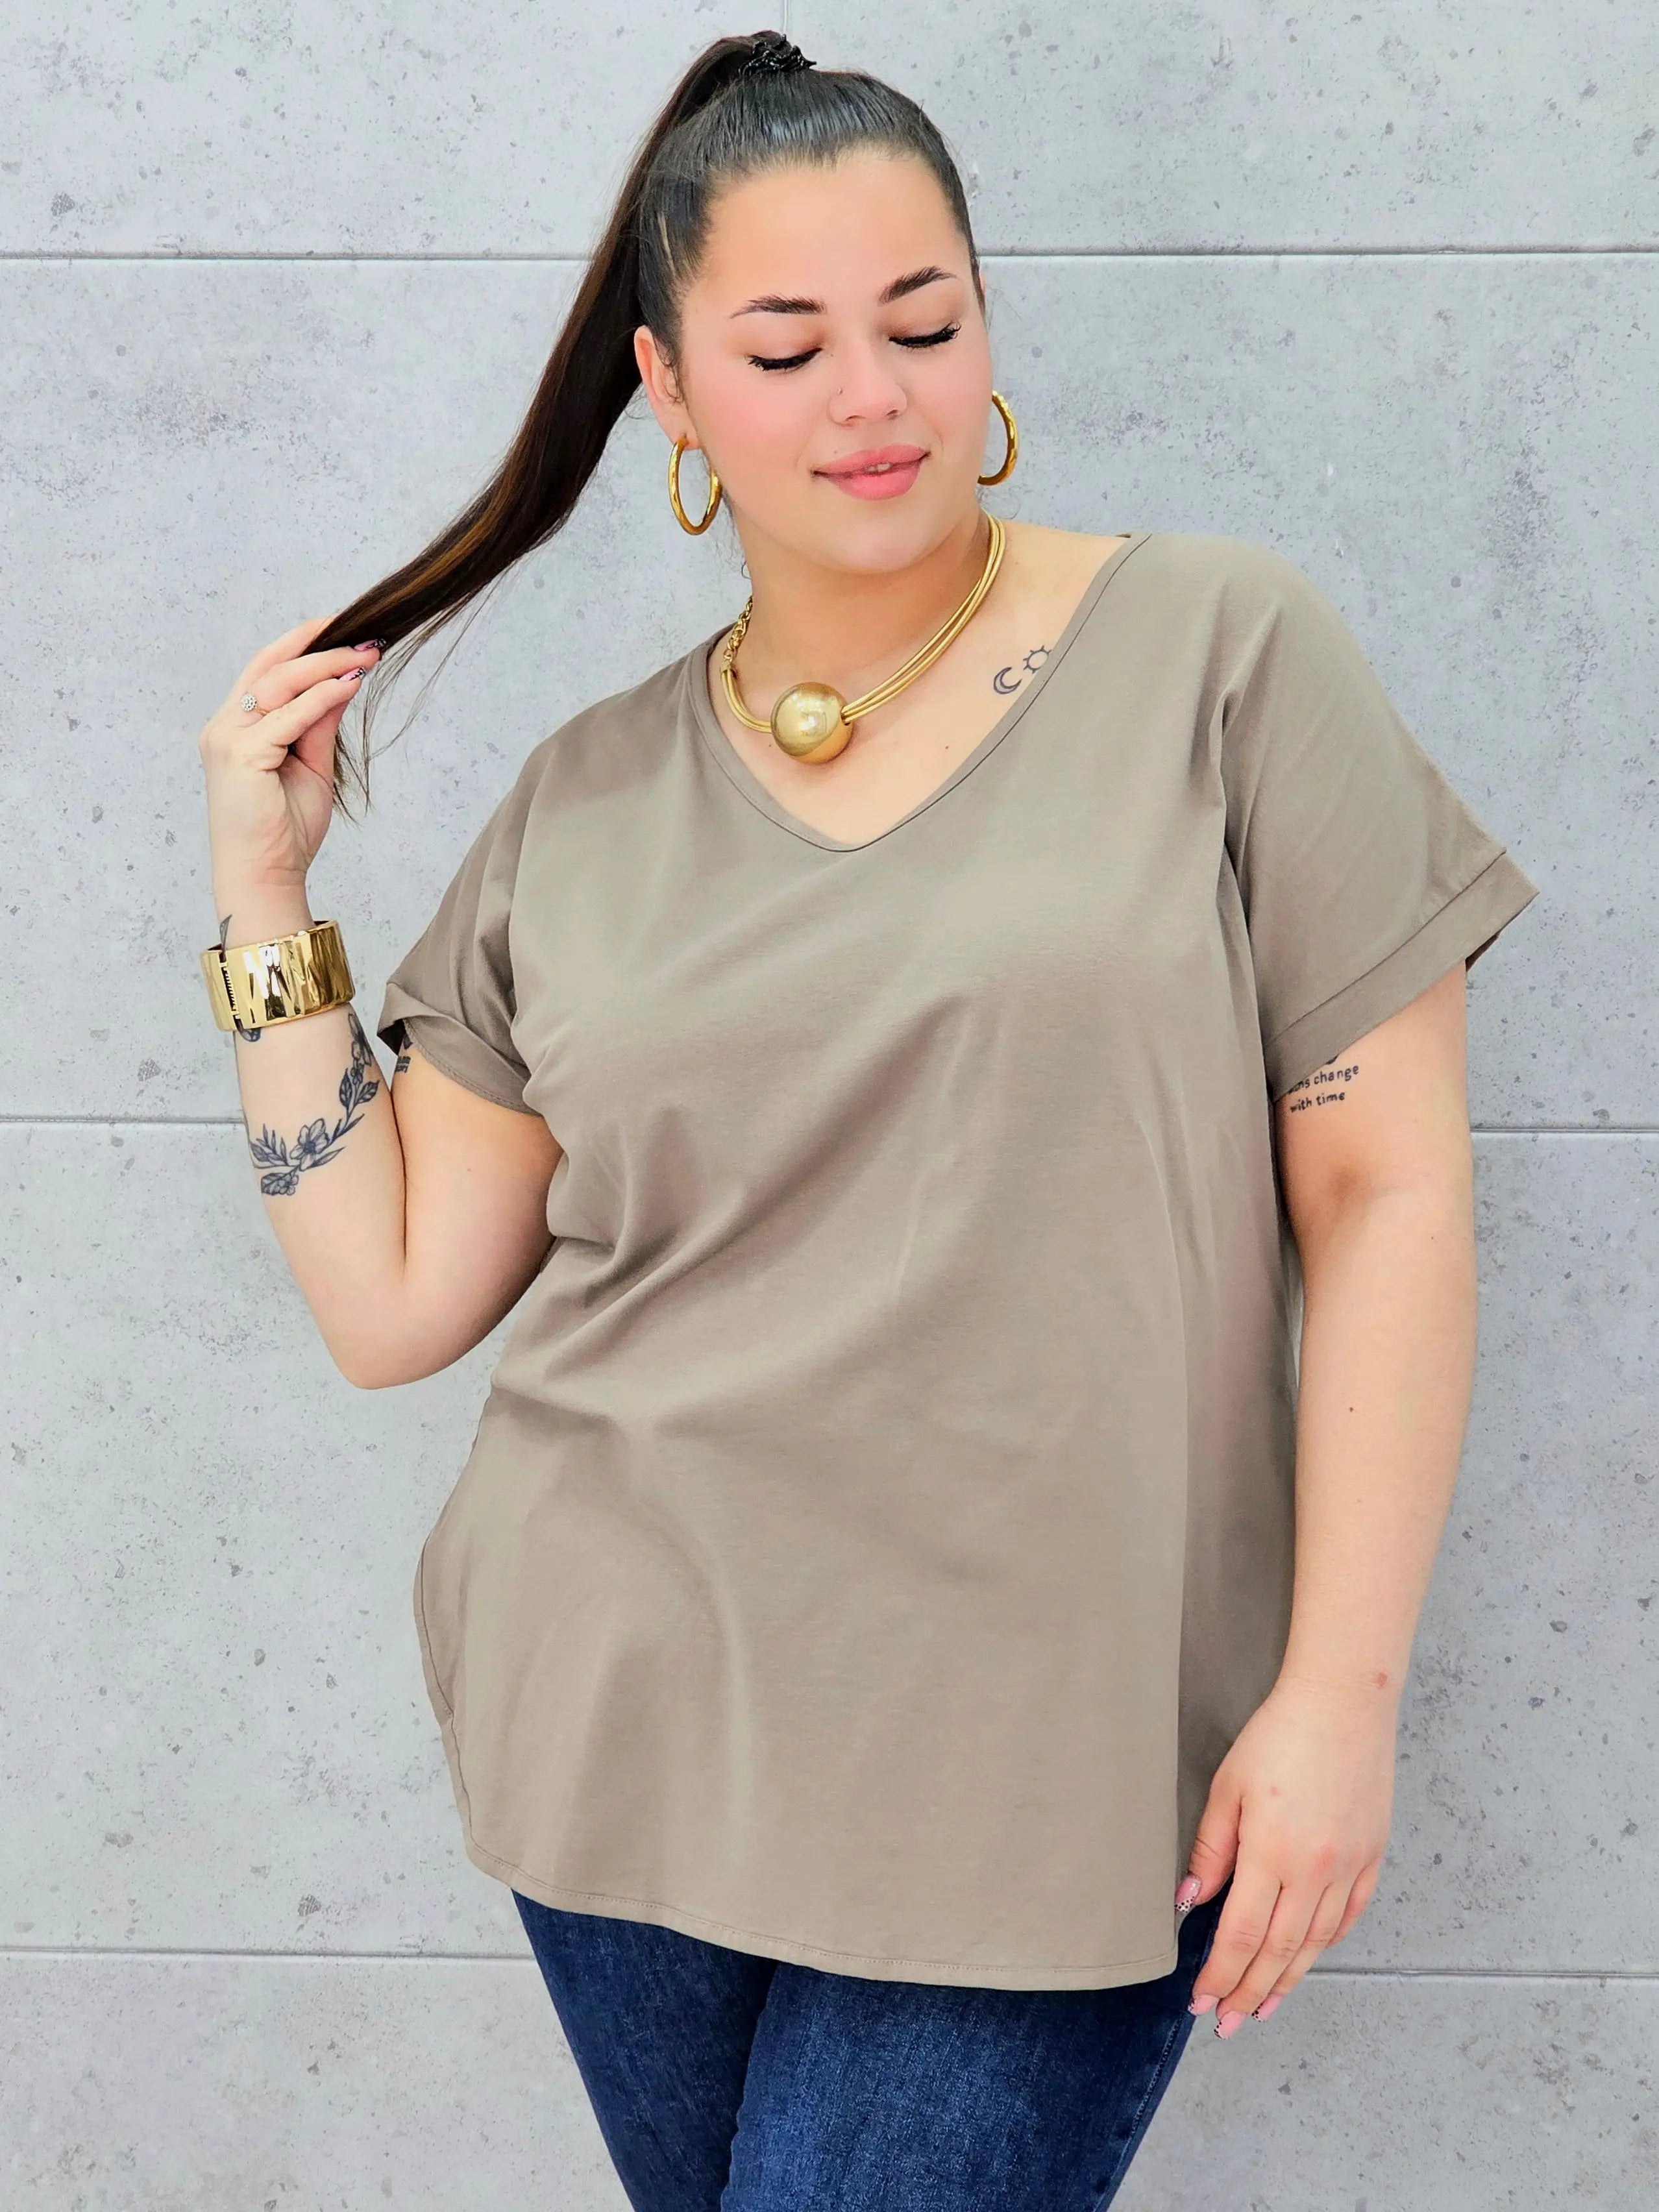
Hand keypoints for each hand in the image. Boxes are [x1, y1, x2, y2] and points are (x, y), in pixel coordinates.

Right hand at [198, 617, 380, 899]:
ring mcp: (228, 738)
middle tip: (365, 636)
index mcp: (235, 728)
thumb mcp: (311, 766)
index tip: (345, 630)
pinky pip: (289, 715)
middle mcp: (224, 726)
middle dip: (318, 645)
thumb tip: (343, 682)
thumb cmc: (283, 830)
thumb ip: (319, 724)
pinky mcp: (241, 754)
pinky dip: (321, 697)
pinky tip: (350, 685)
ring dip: (326, 665)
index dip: (303, 645)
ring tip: (365, 655)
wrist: (264, 875)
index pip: (267, 671)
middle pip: (270, 666)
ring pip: (279, 683)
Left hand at [1176, 1674, 1394, 2034]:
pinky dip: (1326, 1945)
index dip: (1220, 1974)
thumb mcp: (1229, 1785)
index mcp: (1274, 1853)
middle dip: (1249, 1992)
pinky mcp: (1372, 1857)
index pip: (1241, 1935)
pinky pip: (1349, 1917)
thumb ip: (1212, 1848)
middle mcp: (1316, 1871)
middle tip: (1227, 2022)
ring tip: (1263, 2007)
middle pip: (1279, 1951)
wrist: (1345, 1704)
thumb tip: (1190, 1900)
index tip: (1201, 2000)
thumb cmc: (1280, 1736)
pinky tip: (1307, 1959)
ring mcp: (1350, 1867)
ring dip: (1287, 1981)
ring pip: (1316, 1943)